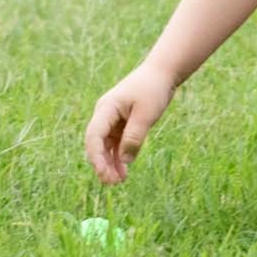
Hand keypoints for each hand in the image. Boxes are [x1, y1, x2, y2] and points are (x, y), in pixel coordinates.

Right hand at [84, 65, 177, 183]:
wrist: (162, 74)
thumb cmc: (153, 90)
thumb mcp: (146, 114)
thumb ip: (134, 137)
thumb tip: (124, 161)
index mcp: (106, 109)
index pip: (94, 136)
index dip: (96, 157)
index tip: (104, 173)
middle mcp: (104, 115)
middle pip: (96, 144)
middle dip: (102, 164)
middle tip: (113, 183)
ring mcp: (111, 120)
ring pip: (106, 146)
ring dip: (110, 163)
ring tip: (118, 181)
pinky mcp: (121, 124)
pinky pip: (116, 144)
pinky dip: (119, 157)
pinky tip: (124, 171)